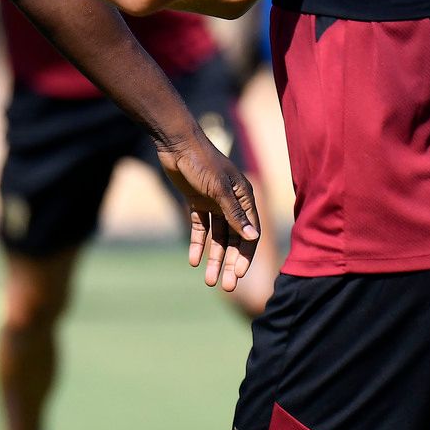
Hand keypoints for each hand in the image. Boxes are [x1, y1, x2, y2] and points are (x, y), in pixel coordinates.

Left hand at [156, 134, 259, 290]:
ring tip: (208, 280)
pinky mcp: (197, 202)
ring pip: (217, 237)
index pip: (249, 233)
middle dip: (229, 262)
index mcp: (244, 197)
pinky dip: (198, 244)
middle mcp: (232, 202)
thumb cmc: (202, 162)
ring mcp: (214, 202)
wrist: (176, 143)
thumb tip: (253, 237)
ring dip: (213, 258)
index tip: (237, 275)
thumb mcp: (219, 190)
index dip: (244, 255)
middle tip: (225, 286)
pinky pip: (200, 228)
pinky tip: (193, 261)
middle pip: (233, 239)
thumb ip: (235, 215)